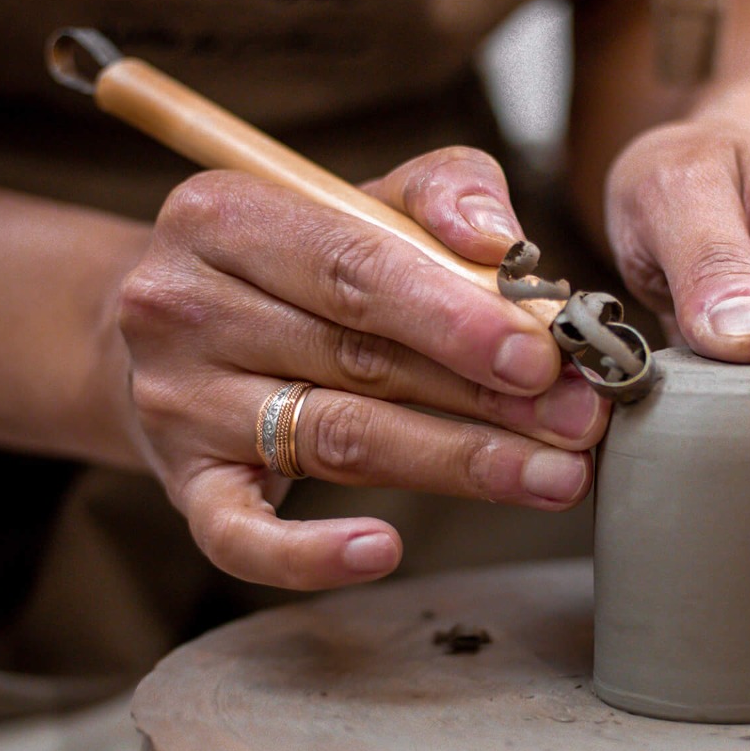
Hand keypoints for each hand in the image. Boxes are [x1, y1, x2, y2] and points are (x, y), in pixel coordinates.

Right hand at [116, 148, 606, 589]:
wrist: (171, 324)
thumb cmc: (295, 262)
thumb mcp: (360, 201)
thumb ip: (442, 196)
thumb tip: (499, 245)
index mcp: (223, 216)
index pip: (353, 265)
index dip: (454, 316)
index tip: (542, 356)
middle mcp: (184, 307)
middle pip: (356, 358)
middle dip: (483, 396)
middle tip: (577, 424)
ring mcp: (177, 403)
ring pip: (333, 439)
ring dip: (454, 464)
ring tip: (549, 478)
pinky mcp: (183, 485)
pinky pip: (240, 537)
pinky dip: (310, 554)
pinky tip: (384, 550)